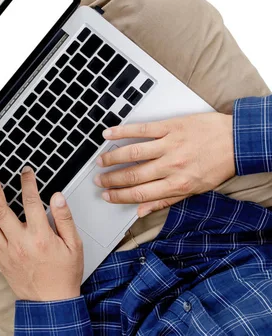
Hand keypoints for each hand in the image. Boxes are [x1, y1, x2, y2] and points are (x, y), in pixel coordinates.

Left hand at [0, 167, 83, 301]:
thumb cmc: (64, 274)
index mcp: (40, 236)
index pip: (31, 201)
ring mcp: (7, 251)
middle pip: (2, 209)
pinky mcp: (0, 259)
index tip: (25, 172)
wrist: (51, 302)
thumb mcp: (74, 245)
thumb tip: (57, 198)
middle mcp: (20, 242)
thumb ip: (64, 219)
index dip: (27, 182)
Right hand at [94, 112, 234, 216]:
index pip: (140, 193)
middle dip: (112, 179)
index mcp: (178, 184)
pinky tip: (109, 134)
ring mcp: (170, 145)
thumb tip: (142, 211)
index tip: (107, 196)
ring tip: (100, 162)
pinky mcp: (171, 127)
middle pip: (133, 175)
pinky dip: (123, 132)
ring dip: (113, 158)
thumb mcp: (196, 189)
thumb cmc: (219, 165)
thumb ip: (166, 200)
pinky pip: (142, 130)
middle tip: (99, 180)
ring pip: (133, 153)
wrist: (239, 140)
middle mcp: (172, 166)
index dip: (119, 196)